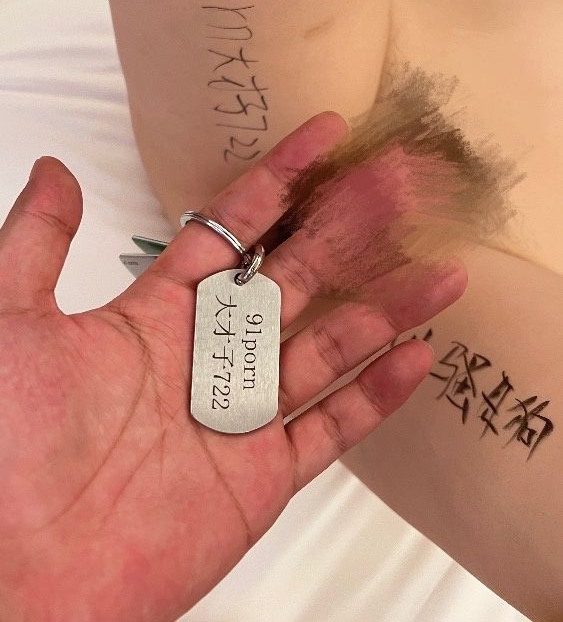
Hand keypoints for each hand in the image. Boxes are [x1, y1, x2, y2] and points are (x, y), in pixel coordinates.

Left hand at [0, 112, 465, 620]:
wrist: (19, 578)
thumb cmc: (3, 450)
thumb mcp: (9, 323)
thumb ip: (37, 243)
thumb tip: (53, 169)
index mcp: (153, 315)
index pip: (232, 230)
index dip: (280, 181)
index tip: (323, 138)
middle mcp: (204, 358)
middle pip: (294, 278)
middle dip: (347, 229)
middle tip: (398, 186)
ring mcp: (236, 416)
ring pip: (327, 347)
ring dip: (383, 307)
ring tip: (437, 270)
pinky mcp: (257, 478)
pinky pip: (330, 429)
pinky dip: (376, 397)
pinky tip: (415, 357)